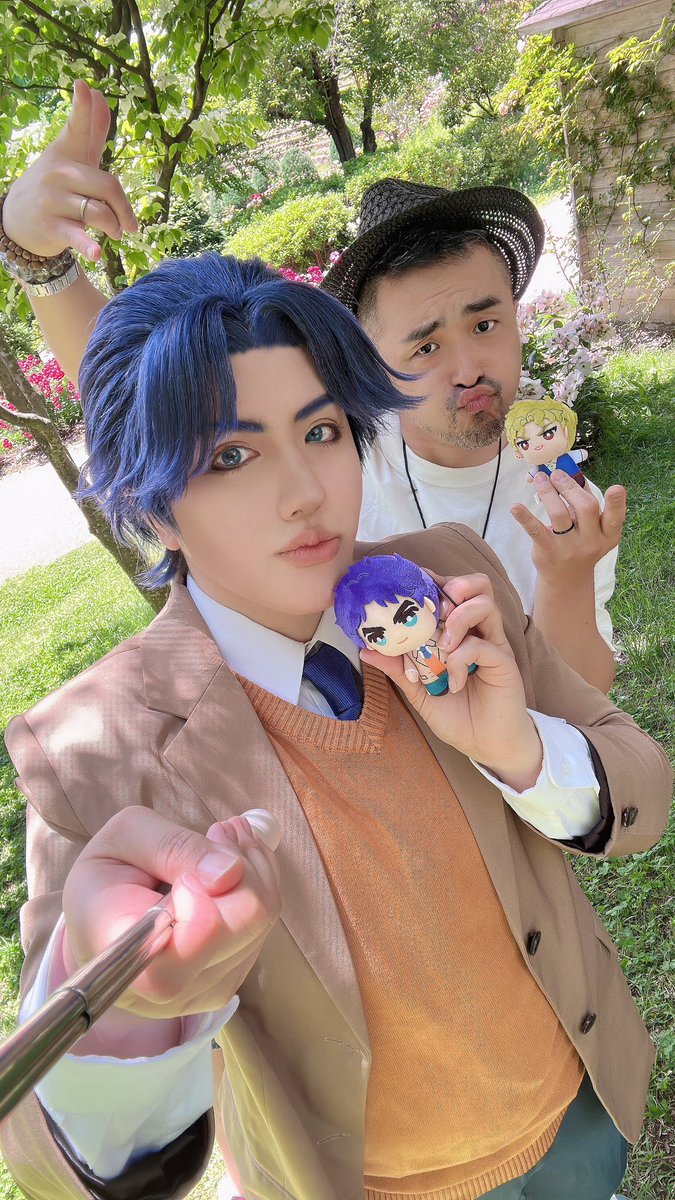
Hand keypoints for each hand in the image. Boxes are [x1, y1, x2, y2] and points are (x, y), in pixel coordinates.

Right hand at [3, 80, 136, 261]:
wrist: (19, 222)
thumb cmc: (57, 186)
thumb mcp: (72, 158)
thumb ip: (90, 130)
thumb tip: (99, 94)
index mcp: (67, 154)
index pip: (77, 128)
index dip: (83, 108)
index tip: (84, 86)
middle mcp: (59, 173)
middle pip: (108, 186)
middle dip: (124, 209)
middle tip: (128, 225)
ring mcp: (54, 200)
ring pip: (100, 213)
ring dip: (115, 227)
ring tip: (115, 234)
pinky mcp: (52, 227)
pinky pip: (77, 236)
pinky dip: (88, 246)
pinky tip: (97, 254)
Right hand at [61, 807, 281, 1020]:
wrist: (102, 921)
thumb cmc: (107, 876)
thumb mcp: (124, 837)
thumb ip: (174, 847)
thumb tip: (229, 872)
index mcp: (119, 952)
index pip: (183, 952)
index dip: (204, 905)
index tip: (188, 871)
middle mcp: (159, 991)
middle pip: (243, 925)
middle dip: (241, 865)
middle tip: (223, 830)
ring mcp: (197, 993)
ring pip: (260, 922)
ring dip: (252, 868)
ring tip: (223, 840)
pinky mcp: (225, 983)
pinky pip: (263, 928)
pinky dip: (256, 885)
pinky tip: (230, 866)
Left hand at [360, 573, 542, 790]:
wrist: (487, 746)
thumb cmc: (458, 717)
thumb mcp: (420, 691)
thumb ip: (398, 668)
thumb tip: (365, 649)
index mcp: (460, 632)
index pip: (451, 593)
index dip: (433, 581)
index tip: (410, 585)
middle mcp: (479, 632)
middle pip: (478, 585)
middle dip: (456, 585)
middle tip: (436, 608)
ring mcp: (494, 644)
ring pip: (485, 604)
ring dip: (459, 618)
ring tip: (443, 644)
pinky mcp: (504, 661)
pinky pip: (481, 645)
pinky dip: (460, 659)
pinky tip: (454, 682)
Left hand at [511, 470, 625, 576]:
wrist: (567, 578)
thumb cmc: (580, 542)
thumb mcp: (592, 528)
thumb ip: (585, 501)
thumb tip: (572, 471)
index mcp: (608, 534)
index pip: (615, 517)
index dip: (617, 503)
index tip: (616, 488)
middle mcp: (591, 542)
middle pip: (586, 508)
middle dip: (570, 487)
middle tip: (556, 474)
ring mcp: (569, 548)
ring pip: (559, 514)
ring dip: (548, 492)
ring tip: (540, 479)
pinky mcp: (548, 551)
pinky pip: (536, 531)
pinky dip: (525, 518)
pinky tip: (515, 507)